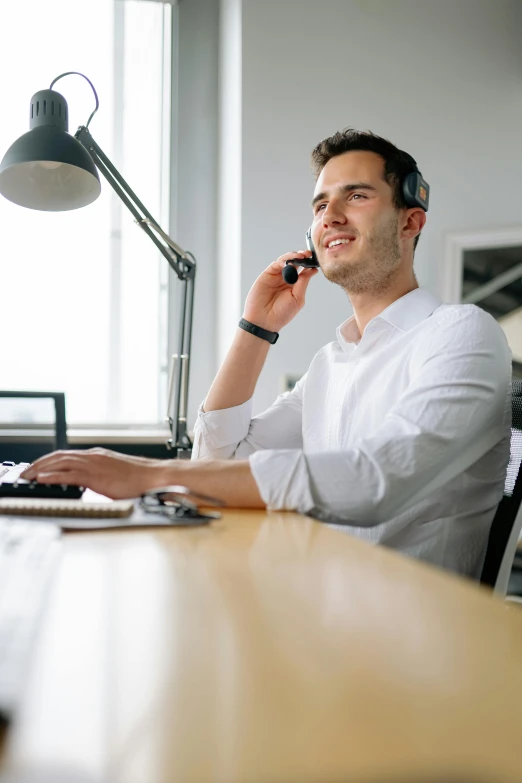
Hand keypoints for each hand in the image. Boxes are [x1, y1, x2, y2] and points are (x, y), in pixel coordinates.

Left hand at [20, 447, 168, 498]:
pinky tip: (44, 480)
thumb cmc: (140, 479)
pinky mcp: (96, 476)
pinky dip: (54, 476)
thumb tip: (90, 483)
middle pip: (59, 456)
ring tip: (29, 477)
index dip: (49, 461)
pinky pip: (70, 475)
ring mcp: (94, 464)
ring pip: (61, 463)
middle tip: (26, 473)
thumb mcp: (115, 474)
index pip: (67, 455)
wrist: (155, 477)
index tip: (37, 468)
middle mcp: (93, 456)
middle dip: (39, 464)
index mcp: (98, 455)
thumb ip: (100, 475)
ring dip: (41, 469)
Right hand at [242, 250, 317, 332]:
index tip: (315, 260)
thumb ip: (303, 283)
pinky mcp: (267, 275)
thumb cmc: (281, 314)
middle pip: (296, 263)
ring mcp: (277, 276)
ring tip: (300, 256)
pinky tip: (289, 262)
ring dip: (293, 256)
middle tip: (308, 254)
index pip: (304, 271)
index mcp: (296, 286)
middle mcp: (287, 279)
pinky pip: (276, 264)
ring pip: (286, 261)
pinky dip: (283, 260)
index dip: (310, 264)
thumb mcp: (297, 298)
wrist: (263, 321)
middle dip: (303, 257)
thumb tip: (312, 270)